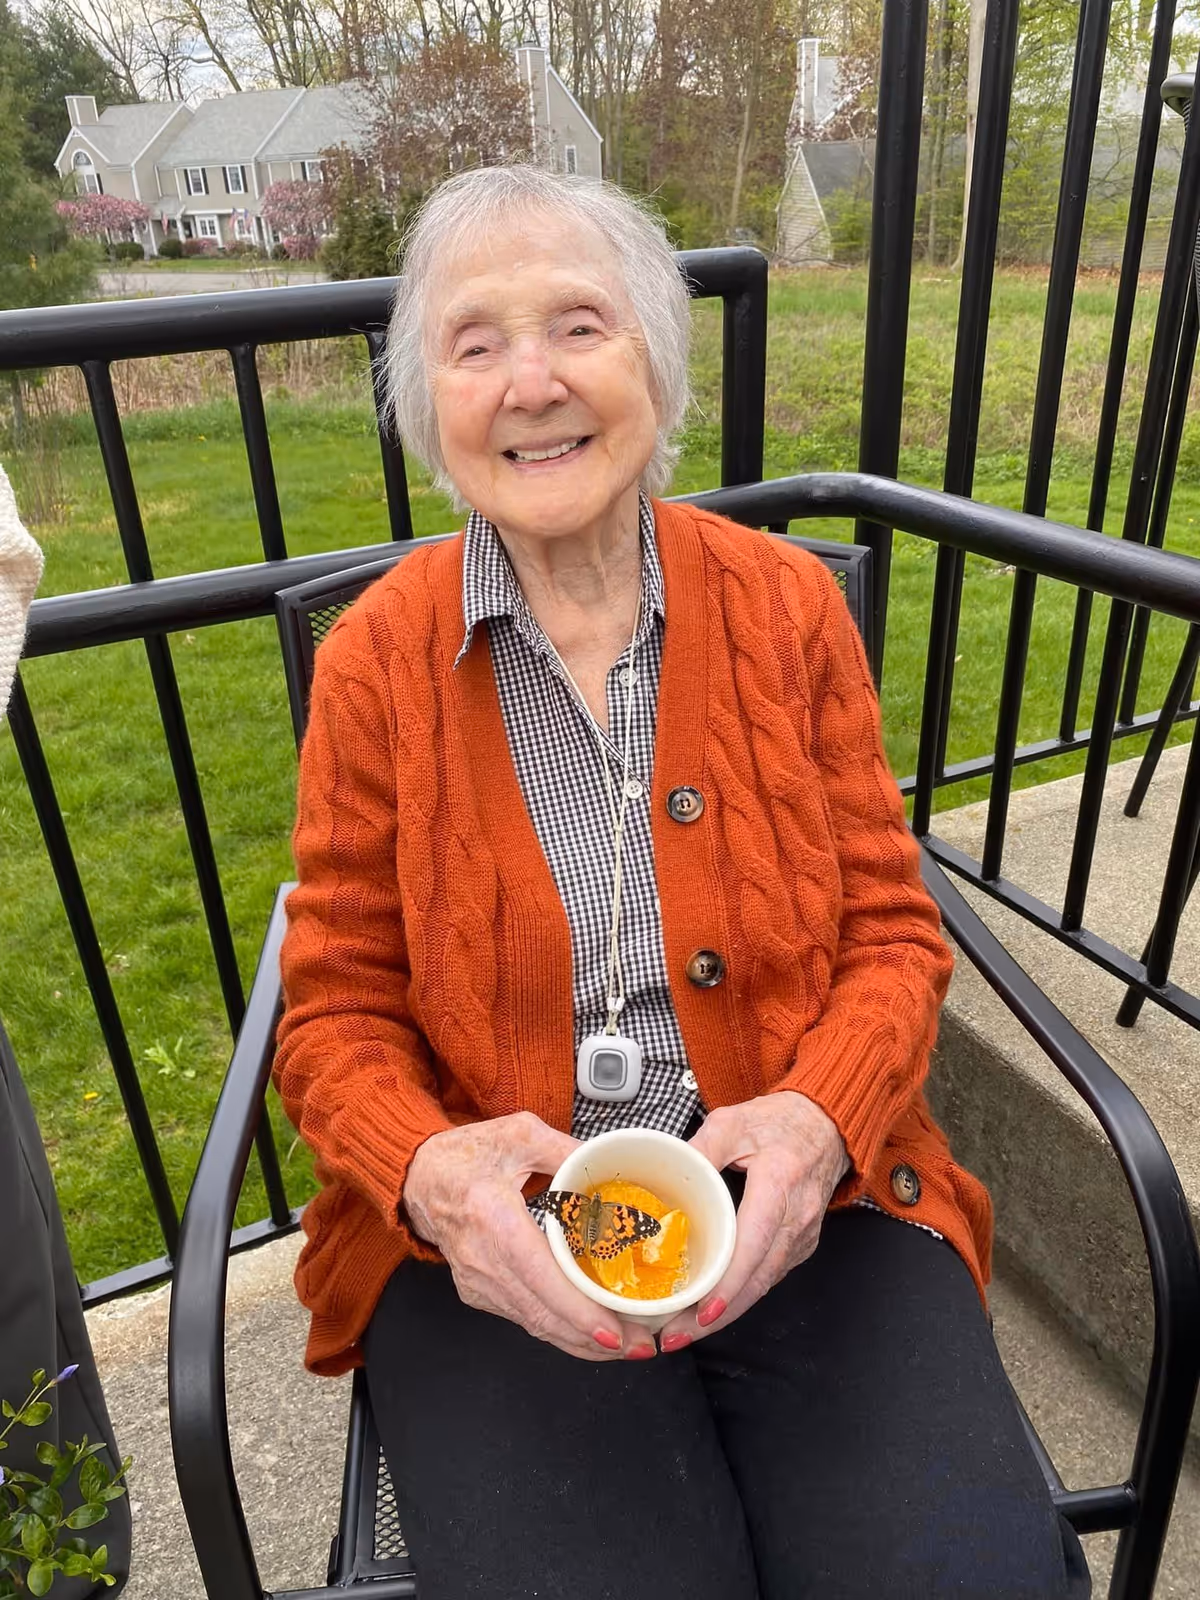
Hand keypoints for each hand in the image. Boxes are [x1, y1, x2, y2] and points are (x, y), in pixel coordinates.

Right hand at [402, 1111, 653, 1360]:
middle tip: (641, 1346)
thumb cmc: (465, 1156)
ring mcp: (478, 1283)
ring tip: (628, 1345)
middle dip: (594, 1338)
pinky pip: (525, 1319)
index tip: (614, 1330)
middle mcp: (483, 1260)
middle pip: (542, 1314)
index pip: (539, 1276)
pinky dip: (560, 1330)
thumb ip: (567, 1148)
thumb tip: (608, 1162)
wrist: (418, 1179)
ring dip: (582, 1341)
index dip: (577, 1311)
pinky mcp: (479, 1293)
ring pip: (535, 1325)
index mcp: (492, 1217)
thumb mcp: (520, 1133)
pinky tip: (591, 1333)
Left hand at [656, 1091, 848, 1352]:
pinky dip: (741, 1296)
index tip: (704, 1308)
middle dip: (718, 1314)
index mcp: (781, 1180)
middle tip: (674, 1335)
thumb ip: (700, 1148)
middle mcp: (799, 1214)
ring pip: (765, 1285)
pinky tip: (711, 1309)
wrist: (825, 1125)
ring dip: (727, 1313)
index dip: (731, 1280)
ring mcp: (804, 1234)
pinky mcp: (801, 1244)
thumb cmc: (778, 1123)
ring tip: (683, 1330)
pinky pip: (769, 1277)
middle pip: (760, 1277)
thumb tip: (666, 1176)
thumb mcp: (731, 1122)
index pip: (757, 1239)